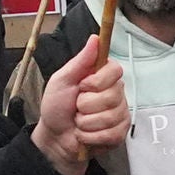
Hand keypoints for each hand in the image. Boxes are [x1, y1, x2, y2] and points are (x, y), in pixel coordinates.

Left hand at [31, 32, 128, 174]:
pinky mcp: (120, 133)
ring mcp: (120, 114)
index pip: (115, 70)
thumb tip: (95, 38)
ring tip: (79, 122)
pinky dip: (90, 136)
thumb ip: (80, 60)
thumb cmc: (57, 106)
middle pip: (111, 96)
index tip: (82, 86)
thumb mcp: (62, 80)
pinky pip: (110, 134)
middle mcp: (116, 93)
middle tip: (76, 107)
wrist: (54, 136)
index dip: (97, 81)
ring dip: (86, 123)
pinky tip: (85, 134)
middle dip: (85, 105)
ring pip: (109, 117)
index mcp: (104, 76)